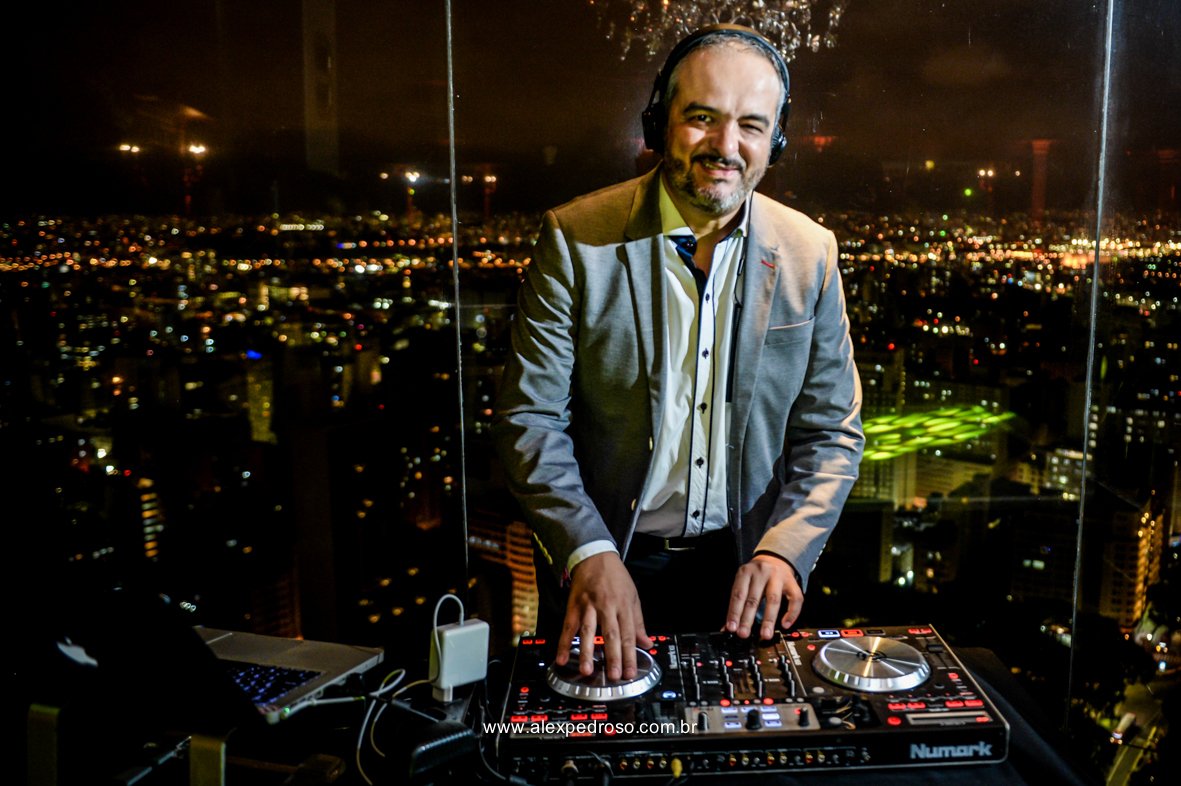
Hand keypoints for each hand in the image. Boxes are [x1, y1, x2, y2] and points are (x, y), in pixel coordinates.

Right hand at [555, 552, 651, 680]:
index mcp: (623, 605)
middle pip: (610, 634)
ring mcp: (589, 606)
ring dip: (587, 651)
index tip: (631, 672)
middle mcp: (607, 606)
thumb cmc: (615, 576)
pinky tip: (562, 657)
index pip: (628, 634)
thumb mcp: (633, 596)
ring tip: (587, 669)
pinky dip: (564, 642)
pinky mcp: (574, 605)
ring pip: (588, 631)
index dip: (630, 655)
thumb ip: (638, 622)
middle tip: (614, 675)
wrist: (595, 555)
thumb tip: (647, 643)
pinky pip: (569, 626)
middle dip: (612, 657)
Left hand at [726, 554, 802, 639]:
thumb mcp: (743, 581)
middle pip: (754, 598)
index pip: (738, 594)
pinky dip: (791, 613)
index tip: (731, 627)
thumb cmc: (756, 575)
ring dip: (768, 619)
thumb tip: (728, 627)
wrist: (775, 558)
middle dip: (747, 618)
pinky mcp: (792, 582)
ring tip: (765, 634)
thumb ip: (736, 602)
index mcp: (746, 572)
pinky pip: (795, 599)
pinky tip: (785, 624)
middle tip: (743, 634)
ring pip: (773, 600)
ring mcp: (778, 577)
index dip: (734, 612)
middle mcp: (761, 573)